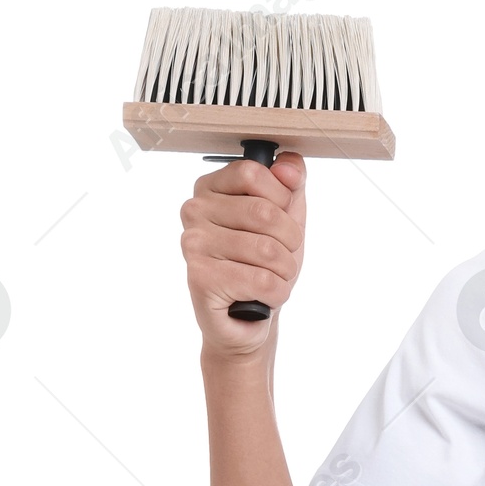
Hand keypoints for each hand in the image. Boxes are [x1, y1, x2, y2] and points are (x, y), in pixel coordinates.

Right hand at [181, 149, 306, 356]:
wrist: (246, 320)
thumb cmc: (263, 265)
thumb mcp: (286, 218)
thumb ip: (291, 185)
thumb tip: (291, 166)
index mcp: (211, 187)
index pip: (253, 172)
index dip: (282, 199)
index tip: (280, 221)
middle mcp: (194, 210)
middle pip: (264, 212)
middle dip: (290, 243)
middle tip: (281, 259)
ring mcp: (193, 243)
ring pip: (267, 250)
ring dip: (284, 271)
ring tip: (270, 278)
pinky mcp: (200, 278)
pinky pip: (262, 280)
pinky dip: (276, 293)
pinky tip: (261, 296)